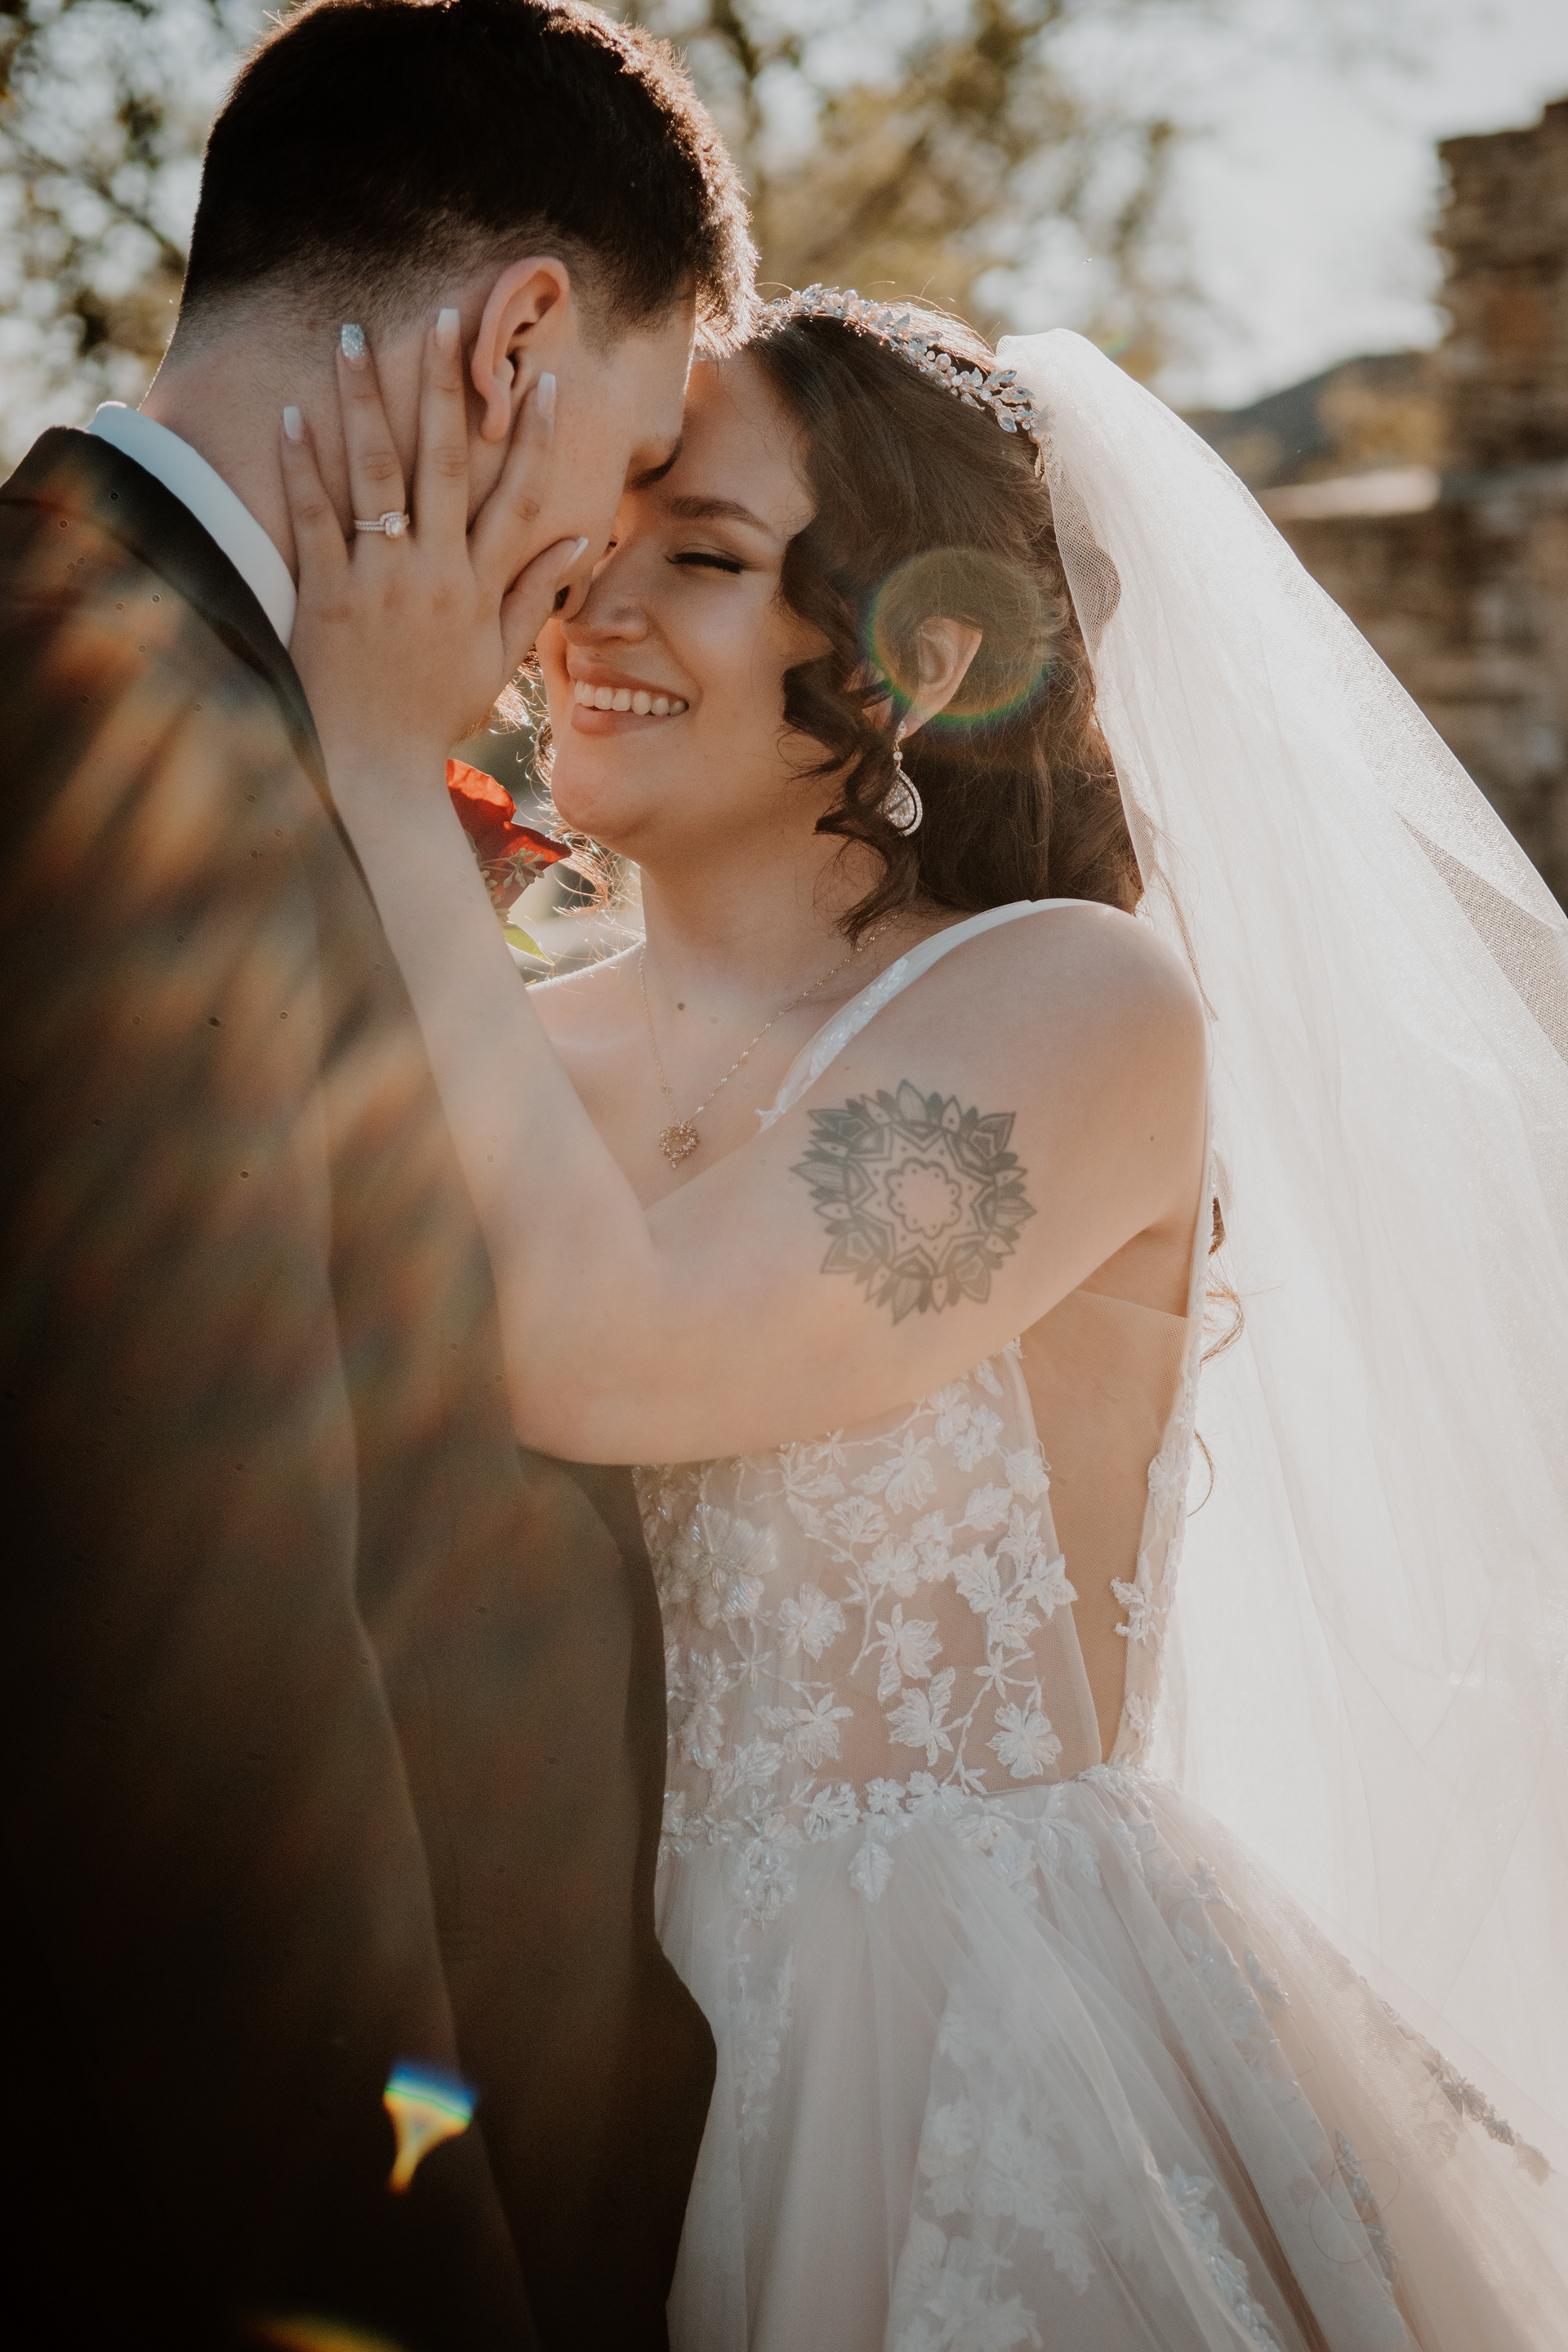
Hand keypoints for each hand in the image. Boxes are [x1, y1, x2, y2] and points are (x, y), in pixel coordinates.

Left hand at [280, 310, 588, 780]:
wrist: (374, 766)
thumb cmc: (435, 713)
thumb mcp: (497, 660)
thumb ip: (534, 596)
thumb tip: (579, 538)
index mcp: (479, 588)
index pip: (518, 498)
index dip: (533, 439)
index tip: (541, 381)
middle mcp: (434, 574)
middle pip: (447, 463)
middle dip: (445, 386)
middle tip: (442, 315)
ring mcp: (378, 581)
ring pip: (376, 474)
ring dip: (366, 400)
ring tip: (351, 337)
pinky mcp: (327, 594)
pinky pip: (315, 518)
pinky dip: (303, 466)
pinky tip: (293, 414)